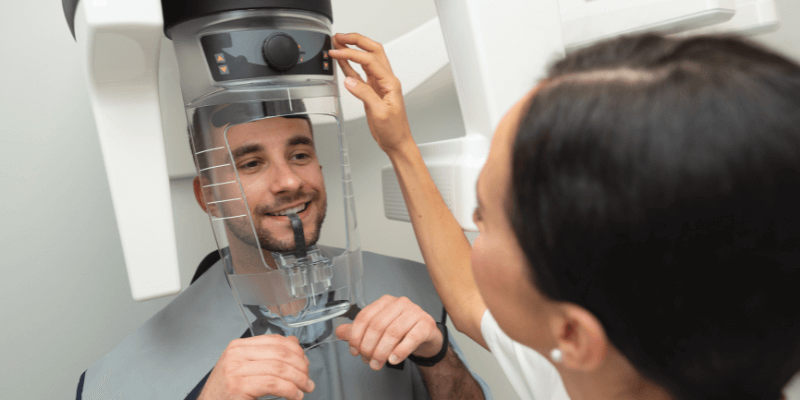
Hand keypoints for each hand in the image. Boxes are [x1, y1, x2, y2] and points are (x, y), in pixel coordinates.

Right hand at [197, 335, 313, 399]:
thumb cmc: (226, 393)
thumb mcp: (246, 368)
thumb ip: (268, 355)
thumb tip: (293, 342)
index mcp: (238, 347)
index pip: (276, 341)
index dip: (296, 352)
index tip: (305, 364)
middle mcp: (235, 354)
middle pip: (280, 353)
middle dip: (301, 367)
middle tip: (308, 380)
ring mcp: (235, 370)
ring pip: (280, 368)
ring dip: (299, 380)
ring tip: (305, 389)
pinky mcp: (238, 387)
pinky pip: (274, 384)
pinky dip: (290, 390)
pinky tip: (295, 396)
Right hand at [328, 32, 413, 154]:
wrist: (397, 142)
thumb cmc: (394, 130)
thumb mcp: (380, 113)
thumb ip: (365, 94)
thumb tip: (350, 81)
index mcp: (390, 82)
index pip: (369, 60)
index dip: (352, 53)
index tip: (337, 51)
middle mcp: (385, 80)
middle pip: (372, 51)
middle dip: (356, 41)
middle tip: (340, 37)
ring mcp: (379, 84)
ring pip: (366, 60)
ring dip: (353, 50)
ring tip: (338, 43)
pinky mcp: (372, 91)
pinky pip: (360, 74)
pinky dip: (350, 65)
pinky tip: (341, 61)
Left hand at [335, 295, 443, 370]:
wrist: (427, 335)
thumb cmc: (402, 331)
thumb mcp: (379, 330)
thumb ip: (359, 331)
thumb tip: (339, 332)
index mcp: (385, 302)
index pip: (365, 316)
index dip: (356, 335)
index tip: (354, 350)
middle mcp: (399, 304)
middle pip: (377, 326)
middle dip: (369, 347)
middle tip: (367, 360)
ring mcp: (414, 312)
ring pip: (393, 333)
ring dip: (382, 352)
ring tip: (378, 363)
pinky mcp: (426, 324)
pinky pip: (411, 338)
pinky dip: (400, 351)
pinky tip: (393, 359)